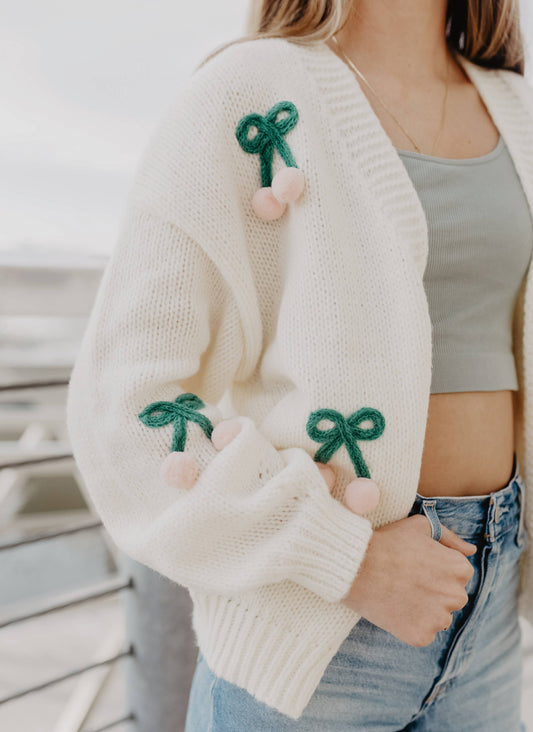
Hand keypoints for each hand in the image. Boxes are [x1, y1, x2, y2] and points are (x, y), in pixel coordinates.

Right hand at [341, 513, 476, 646]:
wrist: (355, 567)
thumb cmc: (388, 542)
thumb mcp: (420, 527)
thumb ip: (450, 537)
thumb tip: (471, 550)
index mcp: (459, 569)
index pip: (458, 574)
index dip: (436, 569)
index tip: (416, 566)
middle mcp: (456, 596)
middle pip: (451, 598)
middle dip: (434, 591)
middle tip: (406, 580)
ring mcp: (439, 619)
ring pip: (438, 617)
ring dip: (424, 610)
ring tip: (399, 594)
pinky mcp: (421, 636)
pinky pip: (422, 633)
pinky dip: (410, 625)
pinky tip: (394, 609)